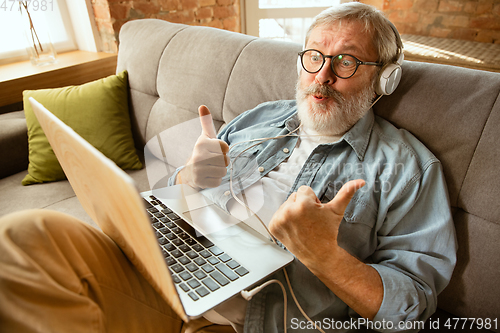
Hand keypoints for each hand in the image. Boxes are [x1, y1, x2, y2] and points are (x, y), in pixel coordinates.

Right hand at [177, 106, 228, 188]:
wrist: (188, 172)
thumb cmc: (202, 153)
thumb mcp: (205, 137)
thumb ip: (206, 122)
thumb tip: (203, 106)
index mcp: (201, 143)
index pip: (225, 147)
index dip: (223, 150)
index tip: (216, 151)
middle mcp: (198, 156)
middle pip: (225, 160)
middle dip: (222, 162)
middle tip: (213, 161)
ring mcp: (198, 170)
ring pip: (223, 172)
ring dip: (219, 171)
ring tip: (211, 169)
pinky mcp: (199, 182)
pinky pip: (217, 182)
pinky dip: (215, 181)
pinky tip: (208, 176)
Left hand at [269, 179, 382, 319]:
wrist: (319, 254)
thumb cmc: (328, 232)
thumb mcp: (337, 211)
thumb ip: (346, 193)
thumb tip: (360, 181)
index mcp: (303, 204)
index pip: (304, 190)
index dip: (312, 200)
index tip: (316, 213)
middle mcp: (288, 211)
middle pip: (294, 196)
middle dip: (302, 205)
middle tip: (310, 219)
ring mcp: (279, 220)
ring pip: (286, 204)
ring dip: (293, 211)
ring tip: (303, 224)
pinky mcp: (273, 226)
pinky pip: (278, 214)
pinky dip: (285, 219)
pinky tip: (294, 228)